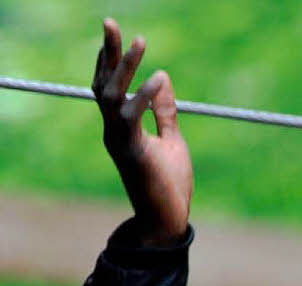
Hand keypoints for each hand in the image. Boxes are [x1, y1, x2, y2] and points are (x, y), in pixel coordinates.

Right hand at [93, 17, 192, 246]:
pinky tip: (158, 77)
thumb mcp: (172, 140)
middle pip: (103, 83)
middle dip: (108, 53)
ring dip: (125, 67)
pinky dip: (145, 97)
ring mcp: (119, 141)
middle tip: (112, 21)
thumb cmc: (168, 184)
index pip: (110, 85)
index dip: (111, 59)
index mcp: (121, 127)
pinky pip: (133, 118)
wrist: (166, 221)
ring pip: (112, 96)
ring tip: (140, 42)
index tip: (116, 33)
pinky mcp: (132, 152)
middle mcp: (113, 130)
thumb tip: (164, 76)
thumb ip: (165, 111)